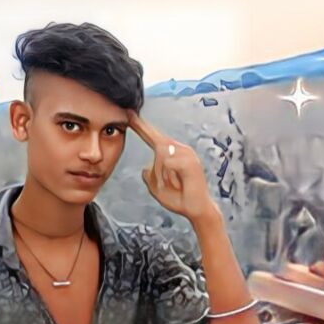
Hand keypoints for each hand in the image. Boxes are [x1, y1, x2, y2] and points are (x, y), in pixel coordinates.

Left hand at [126, 108, 219, 223]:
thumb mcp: (156, 187)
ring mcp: (187, 153)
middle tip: (169, 183)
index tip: (129, 113)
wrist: (195, 210)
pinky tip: (179, 184)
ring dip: (163, 175)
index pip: (153, 136)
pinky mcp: (190, 161)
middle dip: (158, 168)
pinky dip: (168, 176)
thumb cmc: (178, 198)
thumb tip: (145, 168)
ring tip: (175, 186)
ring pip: (161, 154)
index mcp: (171, 153)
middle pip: (157, 144)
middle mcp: (180, 149)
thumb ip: (149, 176)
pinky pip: (167, 162)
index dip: (140, 126)